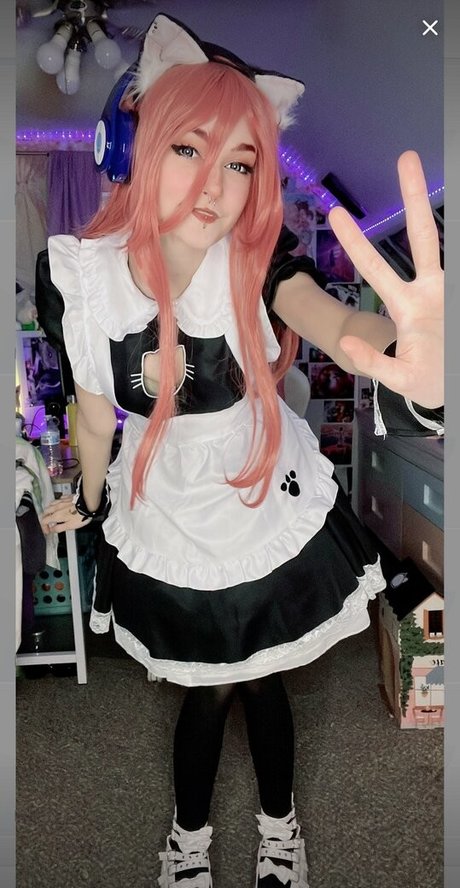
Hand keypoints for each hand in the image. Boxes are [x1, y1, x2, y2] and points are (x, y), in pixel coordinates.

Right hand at [40, 495, 92, 534]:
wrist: (88, 504)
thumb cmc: (81, 515)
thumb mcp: (70, 526)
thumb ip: (59, 528)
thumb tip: (52, 530)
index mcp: (56, 515)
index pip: (44, 521)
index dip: (44, 527)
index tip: (48, 531)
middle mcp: (57, 507)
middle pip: (45, 512)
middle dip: (45, 518)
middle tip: (49, 524)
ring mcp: (61, 501)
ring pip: (50, 504)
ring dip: (49, 510)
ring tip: (53, 514)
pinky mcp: (67, 496)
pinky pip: (58, 499)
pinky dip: (57, 503)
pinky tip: (60, 505)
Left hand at [328, 151, 442, 407]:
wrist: (455, 386)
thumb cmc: (426, 378)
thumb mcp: (397, 376)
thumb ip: (373, 362)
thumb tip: (346, 343)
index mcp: (407, 304)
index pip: (377, 266)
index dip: (357, 242)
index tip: (337, 212)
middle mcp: (428, 291)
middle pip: (421, 238)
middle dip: (414, 198)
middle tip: (406, 156)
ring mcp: (447, 294)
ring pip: (441, 247)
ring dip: (436, 213)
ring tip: (421, 168)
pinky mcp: (458, 299)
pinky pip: (450, 281)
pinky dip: (444, 277)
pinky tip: (443, 232)